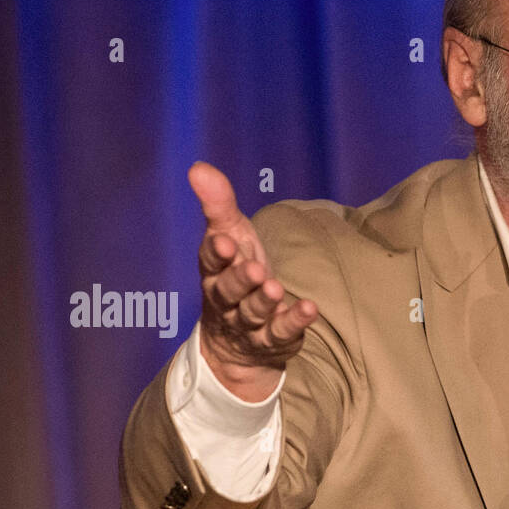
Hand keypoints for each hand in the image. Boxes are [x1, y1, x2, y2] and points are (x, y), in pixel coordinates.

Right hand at [189, 161, 318, 401]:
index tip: (224, 242)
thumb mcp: (229, 236)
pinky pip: (282, 332)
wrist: (236, 340)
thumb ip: (218, 205)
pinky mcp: (273, 340)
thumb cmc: (235, 275)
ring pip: (253, 313)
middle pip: (229, 291)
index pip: (211, 262)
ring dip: (264, 301)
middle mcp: (227, 301)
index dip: (217, 253)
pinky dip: (294, 321)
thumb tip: (198, 167)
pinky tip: (309, 309)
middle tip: (254, 270)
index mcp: (214, 272)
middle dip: (240, 280)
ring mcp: (249, 324)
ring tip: (275, 288)